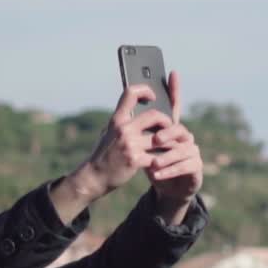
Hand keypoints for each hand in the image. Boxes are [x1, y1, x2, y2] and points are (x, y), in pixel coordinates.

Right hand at [66, 84, 173, 200]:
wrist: (93, 177)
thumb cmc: (103, 155)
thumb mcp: (108, 133)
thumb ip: (121, 122)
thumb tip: (134, 111)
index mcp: (117, 120)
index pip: (131, 93)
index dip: (145, 90)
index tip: (153, 96)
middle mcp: (123, 129)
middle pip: (154, 115)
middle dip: (166, 121)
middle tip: (170, 127)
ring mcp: (129, 144)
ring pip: (160, 137)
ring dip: (170, 141)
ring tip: (174, 144)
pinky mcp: (135, 160)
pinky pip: (157, 156)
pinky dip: (164, 159)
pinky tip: (166, 161)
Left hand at [144, 71, 203, 209]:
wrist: (167, 187)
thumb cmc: (154, 164)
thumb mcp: (143, 147)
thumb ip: (139, 131)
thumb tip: (123, 113)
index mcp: (171, 129)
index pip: (174, 106)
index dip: (175, 89)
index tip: (172, 73)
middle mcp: (184, 136)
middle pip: (179, 129)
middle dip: (167, 133)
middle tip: (155, 140)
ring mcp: (192, 151)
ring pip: (183, 149)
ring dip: (166, 157)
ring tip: (153, 164)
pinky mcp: (196, 167)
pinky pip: (186, 167)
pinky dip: (170, 171)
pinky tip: (156, 175)